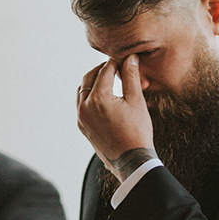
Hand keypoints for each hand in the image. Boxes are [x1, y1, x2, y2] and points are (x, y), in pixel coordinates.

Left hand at [76, 54, 156, 180]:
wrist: (131, 161)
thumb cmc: (137, 131)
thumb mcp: (136, 101)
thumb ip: (130, 77)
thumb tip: (130, 58)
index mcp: (98, 98)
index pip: (105, 70)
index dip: (116, 62)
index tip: (125, 58)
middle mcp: (85, 107)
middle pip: (90, 77)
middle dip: (103, 69)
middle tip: (117, 67)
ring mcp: (81, 117)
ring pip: (83, 90)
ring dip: (94, 82)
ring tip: (111, 80)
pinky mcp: (82, 126)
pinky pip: (81, 104)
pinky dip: (90, 95)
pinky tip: (104, 96)